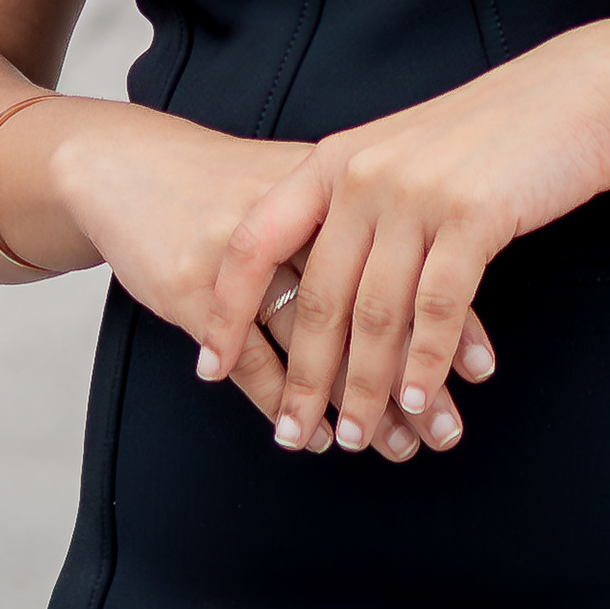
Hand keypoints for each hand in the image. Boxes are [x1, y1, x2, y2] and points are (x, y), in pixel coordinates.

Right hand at [47, 104, 493, 458]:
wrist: (127, 163)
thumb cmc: (225, 182)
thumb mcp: (299, 181)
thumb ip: (360, 217)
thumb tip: (445, 259)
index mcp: (330, 185)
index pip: (407, 259)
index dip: (447, 317)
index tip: (481, 373)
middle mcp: (293, 216)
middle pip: (368, 307)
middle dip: (410, 377)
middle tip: (444, 431)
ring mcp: (241, 254)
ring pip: (315, 342)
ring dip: (355, 402)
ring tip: (390, 445)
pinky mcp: (193, 287)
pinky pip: (251, 359)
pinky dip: (285, 402)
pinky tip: (314, 435)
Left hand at [194, 21, 609, 463]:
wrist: (578, 90)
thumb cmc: (494, 133)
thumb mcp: (404, 156)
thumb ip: (360, 208)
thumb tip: (325, 290)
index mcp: (335, 160)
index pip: (256, 241)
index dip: (227, 308)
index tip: (210, 366)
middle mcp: (363, 174)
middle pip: (316, 295)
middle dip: (303, 377)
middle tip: (291, 435)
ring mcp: (417, 193)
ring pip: (375, 313)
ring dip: (365, 387)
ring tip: (357, 437)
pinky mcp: (473, 214)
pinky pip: (437, 307)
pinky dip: (425, 362)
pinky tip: (420, 399)